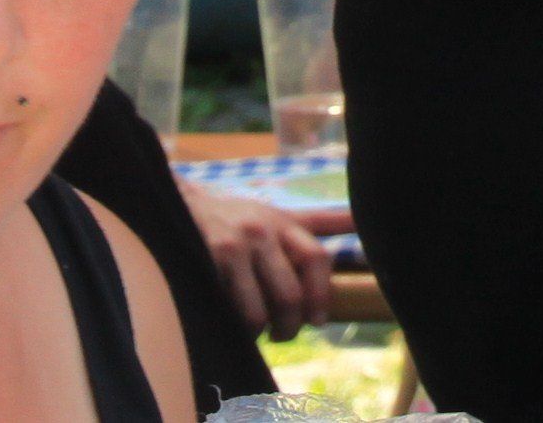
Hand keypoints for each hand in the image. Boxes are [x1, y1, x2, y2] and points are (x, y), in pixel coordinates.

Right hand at [181, 181, 348, 339]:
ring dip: (260, 333)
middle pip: (289, 293)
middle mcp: (260, 234)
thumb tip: (359, 220)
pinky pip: (226, 312)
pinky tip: (233, 326)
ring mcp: (231, 250)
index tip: (318, 321)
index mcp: (284, 224)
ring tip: (259, 333)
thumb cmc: (242, 219)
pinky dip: (233, 328)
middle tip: (286, 335)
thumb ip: (321, 221)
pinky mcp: (204, 266)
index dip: (322, 295)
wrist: (182, 207)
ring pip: (256, 311)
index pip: (316, 258)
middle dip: (291, 325)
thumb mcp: (282, 215)